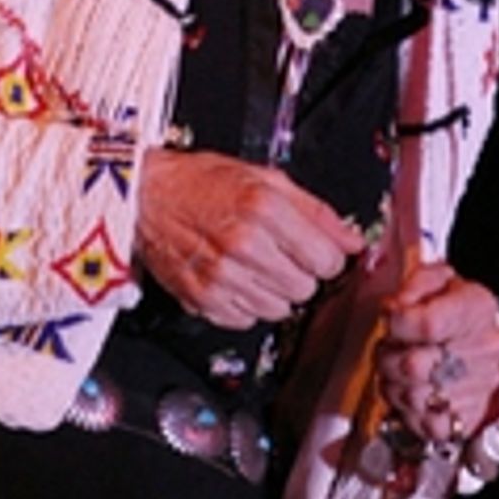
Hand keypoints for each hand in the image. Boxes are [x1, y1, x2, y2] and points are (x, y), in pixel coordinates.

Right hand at [135, 148, 364, 329]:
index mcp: (265, 209)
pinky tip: (236, 278)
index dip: (326, 256)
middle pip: (306, 289)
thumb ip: (315, 210)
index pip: (328, 261)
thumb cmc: (201, 183)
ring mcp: (223, 276)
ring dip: (275, 291)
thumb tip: (351, 241)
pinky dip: (246, 303)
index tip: (316, 250)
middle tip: (281, 254)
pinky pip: (247, 320)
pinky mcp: (203, 299)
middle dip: (300, 273)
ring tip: (256, 265)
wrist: (147, 197)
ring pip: (280, 309)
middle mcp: (245, 246)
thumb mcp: (265, 178)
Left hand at [375, 259, 498, 445]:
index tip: (390, 316)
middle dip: (389, 354)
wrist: (485, 340)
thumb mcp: (439, 279)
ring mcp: (478, 389)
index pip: (428, 325)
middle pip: (414, 366)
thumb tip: (395, 307)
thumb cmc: (455, 307)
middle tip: (391, 345)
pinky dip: (406, 409)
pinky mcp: (467, 419)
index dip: (397, 322)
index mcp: (477, 309)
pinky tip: (409, 390)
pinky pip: (423, 424)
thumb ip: (415, 284)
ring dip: (393, 381)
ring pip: (412, 397)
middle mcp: (484, 352)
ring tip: (398, 366)